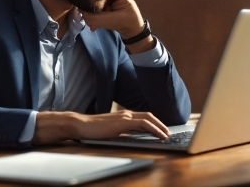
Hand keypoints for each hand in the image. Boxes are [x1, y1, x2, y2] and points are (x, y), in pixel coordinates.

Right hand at [31, 110, 169, 144]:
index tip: (161, 129)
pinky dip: (154, 129)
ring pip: (148, 119)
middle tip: (168, 132)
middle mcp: (125, 113)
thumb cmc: (92, 129)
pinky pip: (143, 124)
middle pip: (149, 115)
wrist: (81, 125)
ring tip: (167, 135)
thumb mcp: (110, 129)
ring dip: (160, 126)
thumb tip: (131, 136)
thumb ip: (121, 130)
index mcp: (122, 115)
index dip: (154, 122)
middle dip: (160, 123)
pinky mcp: (123, 122)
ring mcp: (125, 117)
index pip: (143, 116)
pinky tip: (159, 135)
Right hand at [79, 0, 143, 38]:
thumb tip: (80, 10)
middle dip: (91, 10)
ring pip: (92, 3)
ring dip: (92, 16)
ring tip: (95, 25)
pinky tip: (95, 26)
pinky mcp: (102, 4)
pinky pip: (93, 9)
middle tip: (92, 22)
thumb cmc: (128, 23)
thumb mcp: (112, 20)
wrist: (133, 31)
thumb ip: (95, 17)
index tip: (90, 11)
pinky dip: (93, 18)